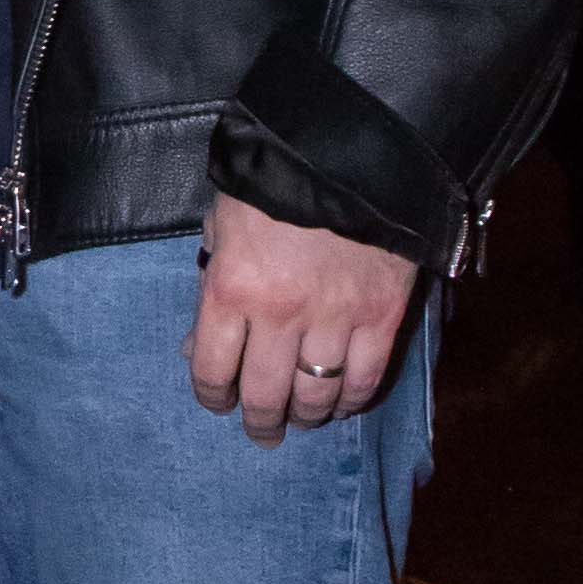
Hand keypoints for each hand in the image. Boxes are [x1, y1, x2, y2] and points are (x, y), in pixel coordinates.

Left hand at [188, 192, 418, 449]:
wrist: (349, 150)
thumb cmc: (272, 182)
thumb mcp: (222, 225)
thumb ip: (211, 285)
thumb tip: (199, 348)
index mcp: (231, 289)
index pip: (213, 371)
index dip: (213, 397)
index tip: (218, 403)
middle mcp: (280, 314)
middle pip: (267, 396)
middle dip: (261, 422)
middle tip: (262, 433)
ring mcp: (336, 318)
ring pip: (318, 394)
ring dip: (307, 415)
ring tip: (302, 419)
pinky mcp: (383, 316)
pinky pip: (367, 378)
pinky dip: (354, 399)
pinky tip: (344, 402)